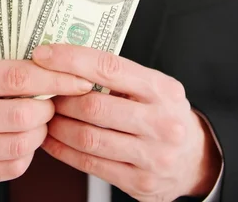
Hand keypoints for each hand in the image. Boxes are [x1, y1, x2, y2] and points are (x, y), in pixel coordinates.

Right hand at [0, 59, 91, 193]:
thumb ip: (5, 71)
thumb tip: (57, 68)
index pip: (15, 77)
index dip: (53, 78)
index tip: (77, 79)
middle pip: (21, 115)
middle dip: (47, 108)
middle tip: (51, 102)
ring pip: (20, 144)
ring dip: (40, 132)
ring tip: (37, 121)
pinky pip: (12, 167)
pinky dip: (27, 153)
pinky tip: (22, 140)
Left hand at [32, 45, 221, 201]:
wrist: (195, 157)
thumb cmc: (163, 112)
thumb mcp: (152, 86)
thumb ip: (115, 75)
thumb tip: (64, 60)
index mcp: (161, 88)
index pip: (108, 67)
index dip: (71, 59)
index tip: (44, 54)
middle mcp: (161, 122)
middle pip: (93, 106)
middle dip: (60, 98)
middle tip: (42, 91)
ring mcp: (152, 156)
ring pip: (88, 138)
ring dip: (58, 125)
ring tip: (45, 115)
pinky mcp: (140, 182)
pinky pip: (91, 164)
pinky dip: (63, 150)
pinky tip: (51, 139)